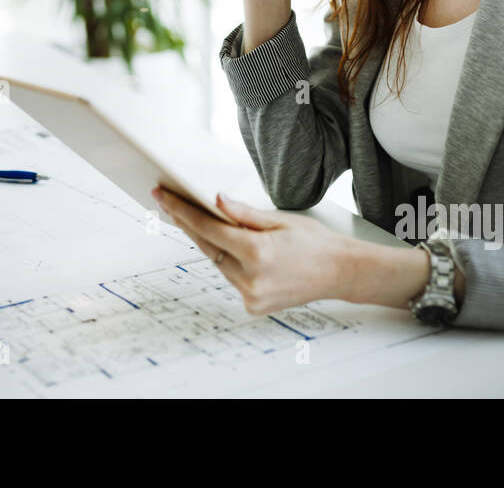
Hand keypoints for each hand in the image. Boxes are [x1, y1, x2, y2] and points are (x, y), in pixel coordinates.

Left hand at [150, 185, 353, 314]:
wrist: (340, 273)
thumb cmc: (315, 242)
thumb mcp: (279, 219)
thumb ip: (242, 213)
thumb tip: (214, 200)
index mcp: (257, 253)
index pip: (208, 228)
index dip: (181, 210)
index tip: (163, 196)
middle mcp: (251, 279)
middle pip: (208, 247)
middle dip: (187, 224)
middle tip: (167, 203)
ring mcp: (251, 297)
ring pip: (218, 263)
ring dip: (210, 243)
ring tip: (195, 219)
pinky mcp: (253, 306)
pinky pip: (232, 278)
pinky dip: (229, 262)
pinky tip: (232, 248)